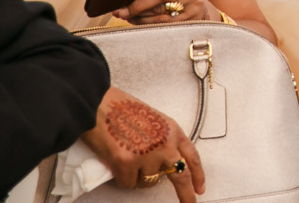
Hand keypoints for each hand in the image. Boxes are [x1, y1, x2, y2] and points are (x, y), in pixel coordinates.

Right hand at [84, 88, 204, 201]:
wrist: (99, 105)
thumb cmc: (123, 110)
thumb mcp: (154, 122)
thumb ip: (163, 141)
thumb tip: (163, 165)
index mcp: (173, 131)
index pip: (192, 157)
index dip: (198, 175)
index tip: (200, 189)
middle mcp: (165, 144)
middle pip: (180, 175)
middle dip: (186, 193)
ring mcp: (147, 155)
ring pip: (148, 181)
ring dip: (139, 177)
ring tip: (128, 159)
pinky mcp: (127, 164)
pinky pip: (128, 183)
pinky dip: (122, 178)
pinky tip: (116, 161)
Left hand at [123, 0, 209, 24]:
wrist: (193, 0)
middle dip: (139, 5)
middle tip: (121, 11)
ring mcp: (195, 2)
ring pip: (163, 13)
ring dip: (141, 17)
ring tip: (126, 16)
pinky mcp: (193, 18)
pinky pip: (167, 24)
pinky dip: (149, 24)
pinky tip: (137, 21)